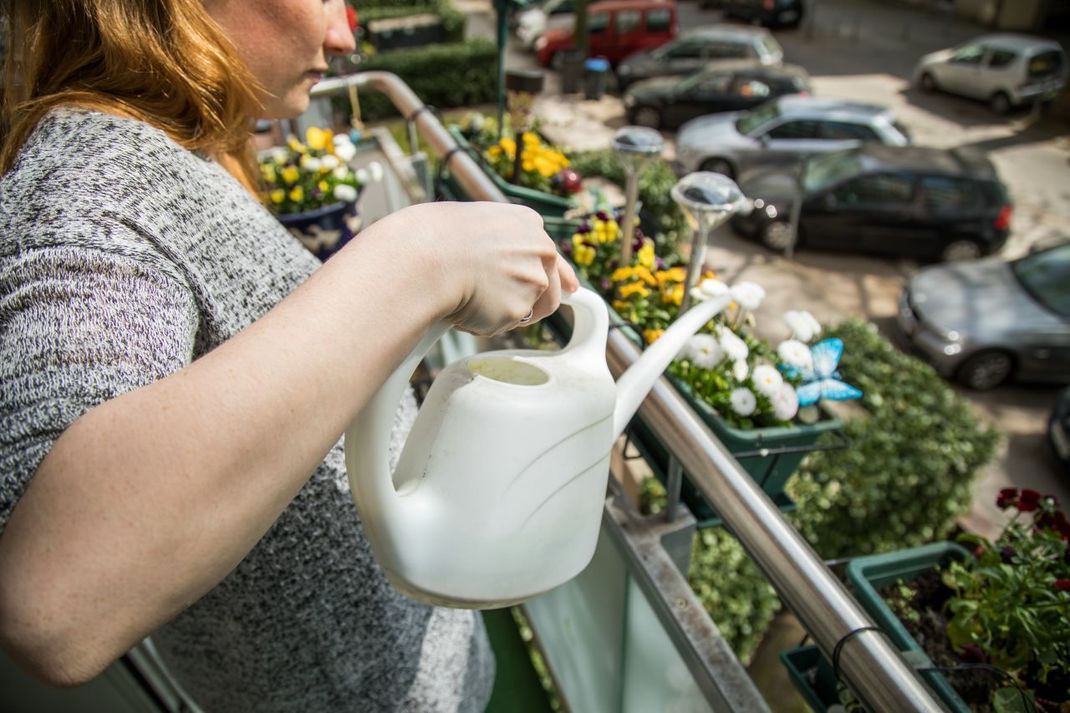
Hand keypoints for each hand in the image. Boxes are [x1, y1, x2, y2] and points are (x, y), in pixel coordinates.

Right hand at [383, 202, 577, 335]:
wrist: (424, 256)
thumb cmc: (434, 238)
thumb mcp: (473, 225)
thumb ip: (496, 243)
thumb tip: (497, 268)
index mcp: (528, 223)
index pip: (552, 254)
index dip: (561, 274)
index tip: (571, 287)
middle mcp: (540, 249)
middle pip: (550, 287)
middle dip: (529, 301)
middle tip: (498, 304)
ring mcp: (533, 280)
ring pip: (532, 311)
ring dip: (507, 312)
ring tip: (472, 297)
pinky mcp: (519, 309)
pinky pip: (504, 326)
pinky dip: (484, 323)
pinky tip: (464, 305)